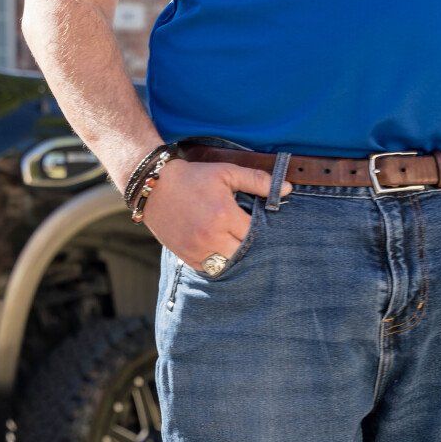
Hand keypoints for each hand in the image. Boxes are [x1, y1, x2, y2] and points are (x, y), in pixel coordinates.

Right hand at [139, 157, 288, 270]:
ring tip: (233, 245)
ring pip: (228, 265)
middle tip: (245, 236)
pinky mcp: (185, 255)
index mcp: (224, 214)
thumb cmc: (192, 177)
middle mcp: (211, 235)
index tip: (255, 225)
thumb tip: (287, 189)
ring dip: (233, 257)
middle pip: (244, 253)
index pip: (255, 234)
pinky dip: (216, 263)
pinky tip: (218, 251)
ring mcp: (197, 248)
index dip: (259, 231)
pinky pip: (209, 269)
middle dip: (247, 246)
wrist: (153, 186)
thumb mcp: (225, 172)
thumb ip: (256, 180)